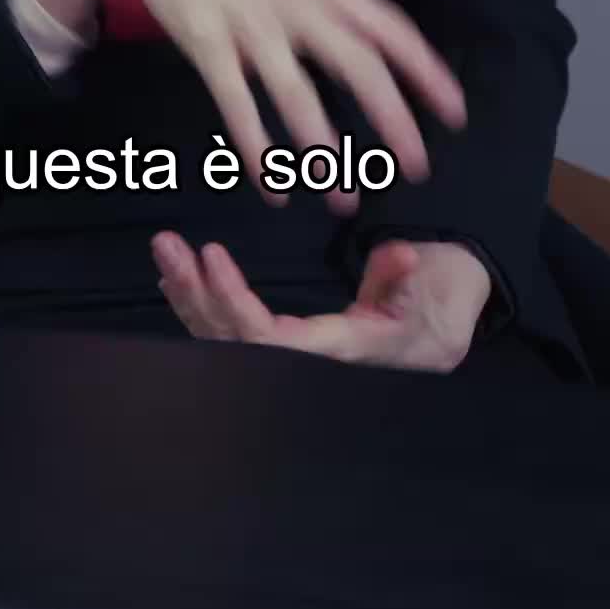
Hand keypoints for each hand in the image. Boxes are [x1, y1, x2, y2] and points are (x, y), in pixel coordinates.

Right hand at [59, 0, 466, 210]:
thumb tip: (366, 40)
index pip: (389, 27)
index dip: (426, 71)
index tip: (455, 112)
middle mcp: (294, 1)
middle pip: (357, 65)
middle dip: (393, 120)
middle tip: (415, 168)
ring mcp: (249, 23)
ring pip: (298, 96)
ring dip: (324, 152)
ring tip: (343, 198)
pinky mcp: (206, 43)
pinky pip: (238, 106)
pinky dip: (258, 152)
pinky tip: (273, 187)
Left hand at [152, 232, 490, 371]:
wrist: (444, 328)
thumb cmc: (437, 304)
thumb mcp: (432, 287)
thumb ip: (403, 277)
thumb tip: (403, 259)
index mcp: (340, 352)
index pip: (272, 340)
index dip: (235, 304)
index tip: (212, 256)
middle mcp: (308, 363)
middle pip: (235, 341)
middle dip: (196, 294)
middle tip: (167, 244)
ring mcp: (294, 357)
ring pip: (226, 340)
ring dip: (189, 296)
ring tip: (165, 251)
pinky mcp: (287, 344)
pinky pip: (233, 336)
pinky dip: (200, 309)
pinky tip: (176, 281)